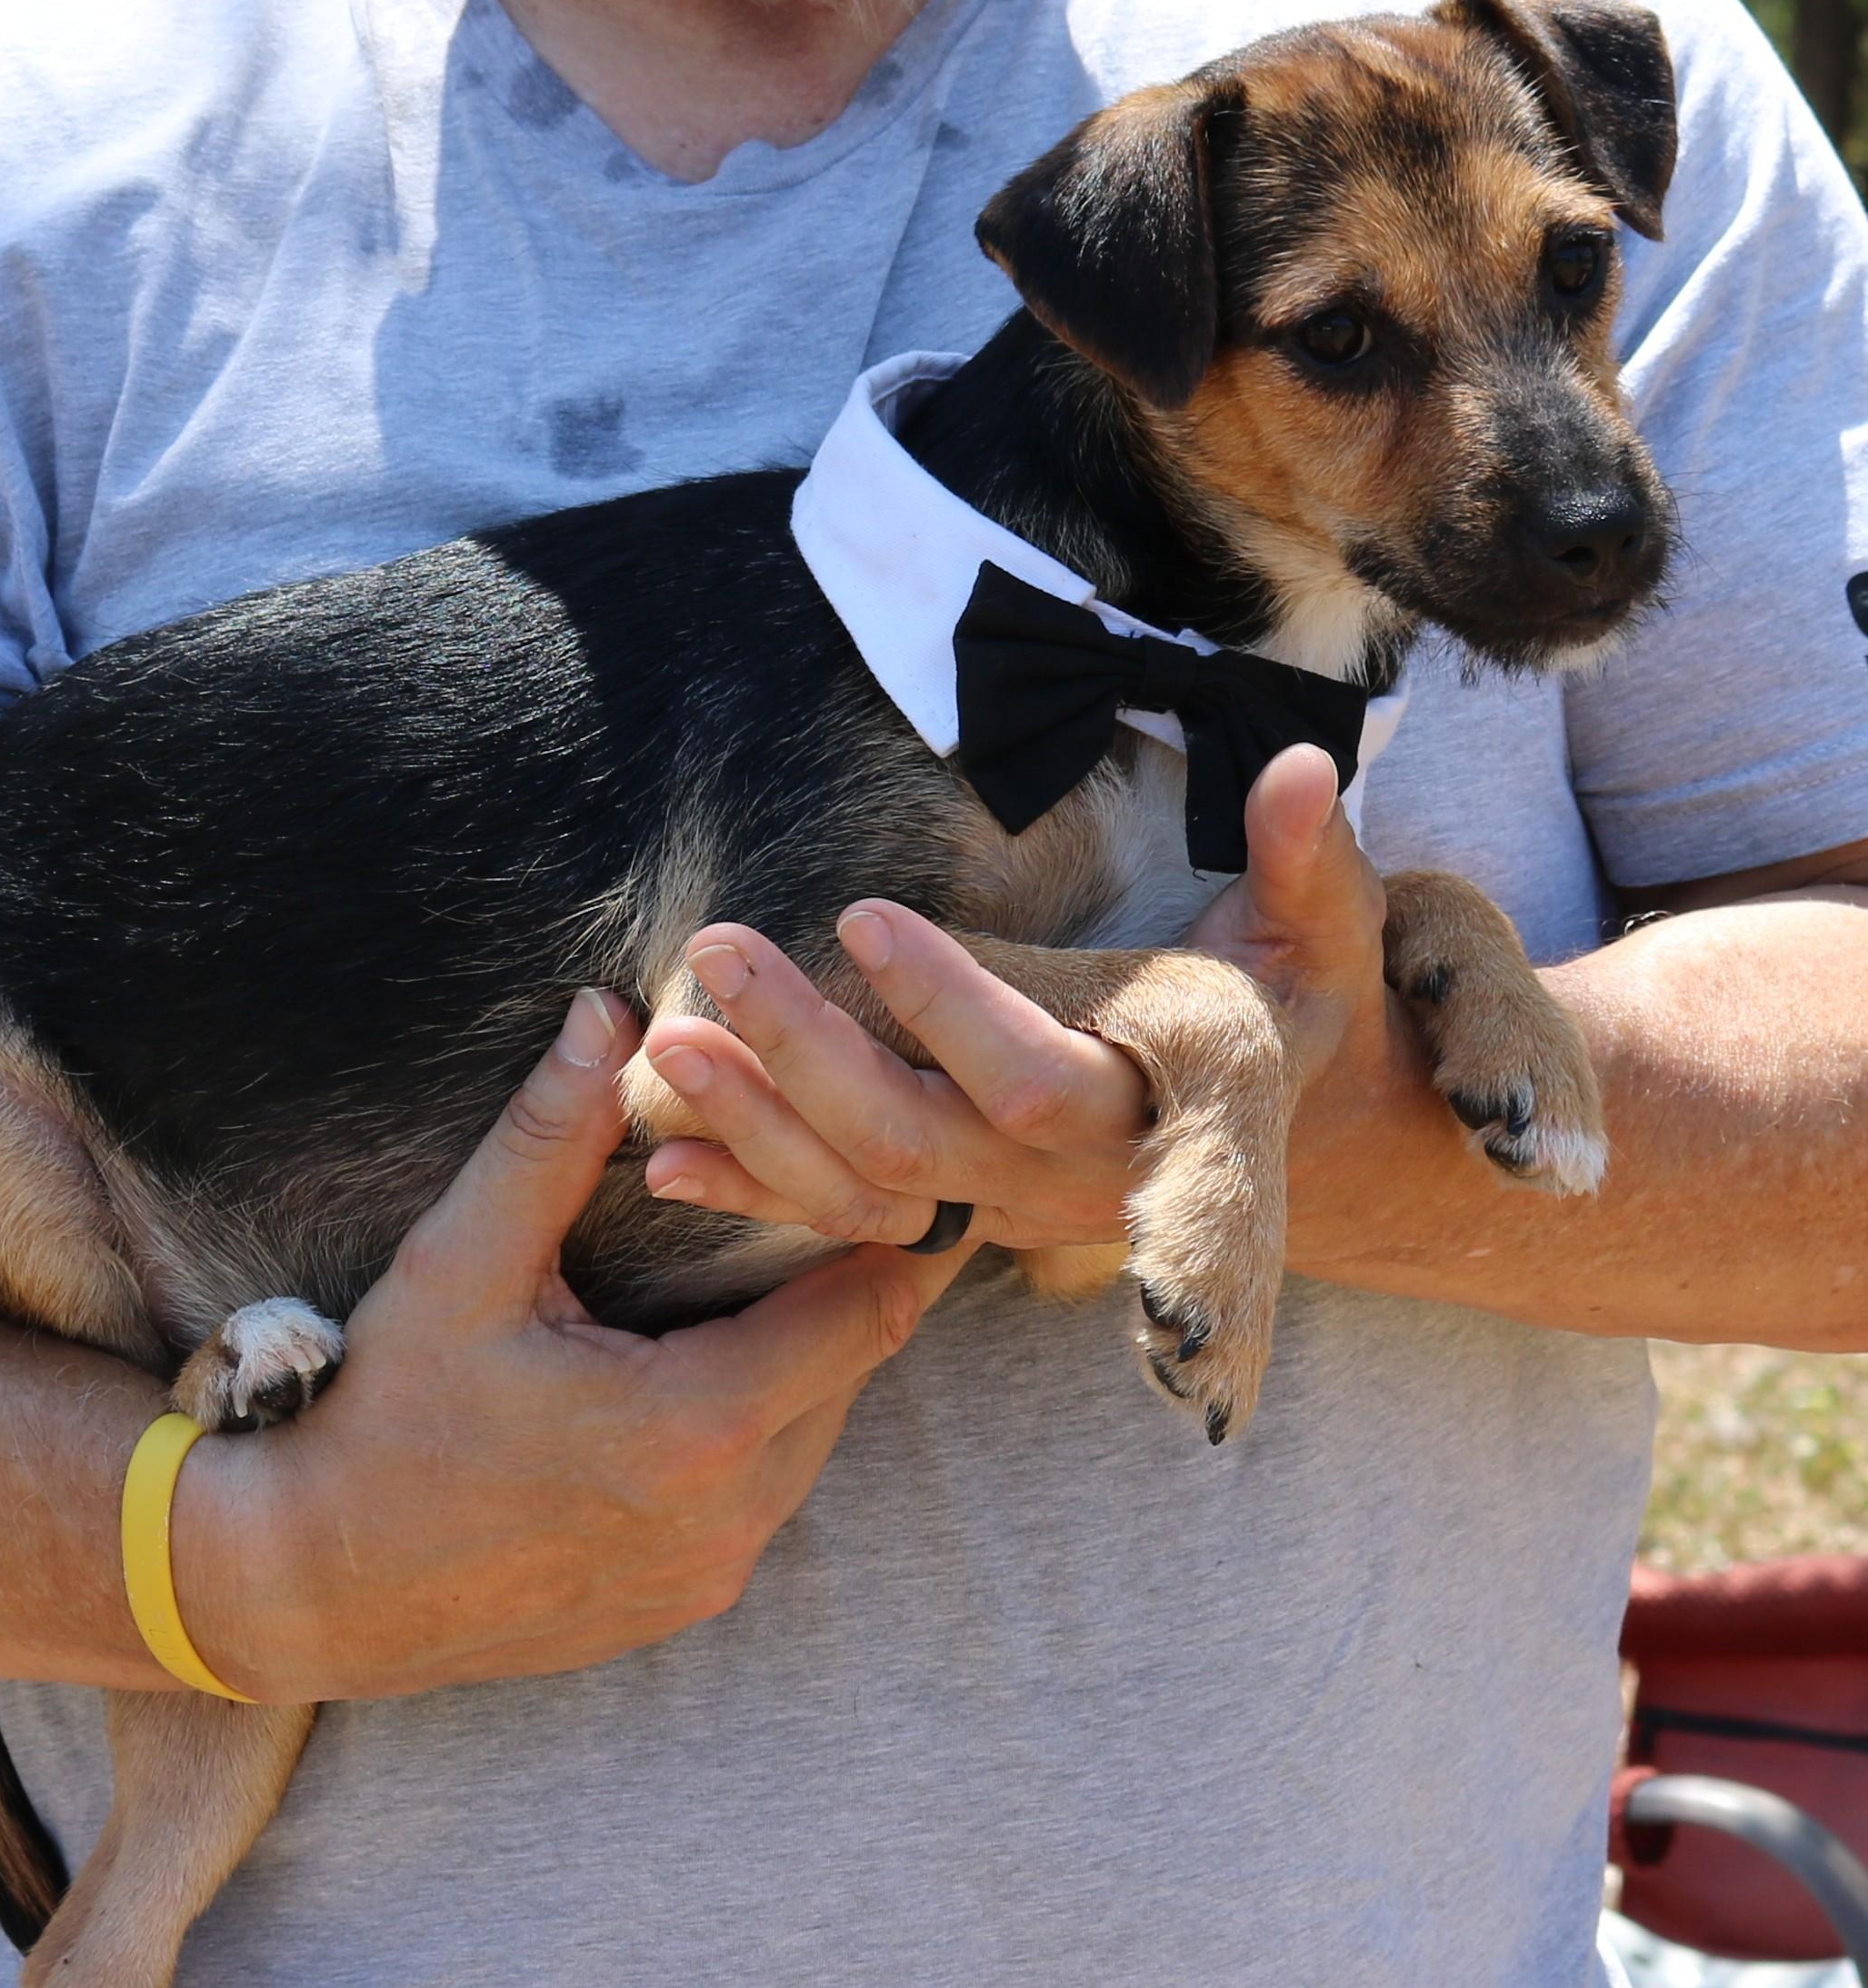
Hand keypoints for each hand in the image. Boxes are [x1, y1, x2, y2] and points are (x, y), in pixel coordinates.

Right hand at [174, 989, 972, 1703]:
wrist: (311, 1591)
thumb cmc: (381, 1420)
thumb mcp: (458, 1265)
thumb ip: (548, 1138)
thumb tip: (607, 1011)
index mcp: (693, 1424)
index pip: (872, 1306)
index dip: (877, 1226)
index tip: (857, 1163)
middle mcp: (730, 1514)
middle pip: (857, 1367)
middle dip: (838, 1281)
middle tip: (802, 1200)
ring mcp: (712, 1572)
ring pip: (816, 1434)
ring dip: (795, 1358)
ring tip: (738, 1279)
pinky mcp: (687, 1603)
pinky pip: (765, 1496)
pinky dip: (752, 1431)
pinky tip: (681, 1374)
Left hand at [637, 747, 1391, 1250]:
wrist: (1285, 1125)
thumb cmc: (1293, 999)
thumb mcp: (1328, 929)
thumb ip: (1306, 859)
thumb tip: (1305, 766)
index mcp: (1160, 1096)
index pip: (1035, 1071)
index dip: (947, 1006)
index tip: (858, 910)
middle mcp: (1075, 1169)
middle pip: (918, 1135)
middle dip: (805, 1051)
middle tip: (714, 950)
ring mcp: (1012, 1205)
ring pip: (866, 1189)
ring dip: (755, 1125)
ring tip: (661, 1045)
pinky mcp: (968, 1216)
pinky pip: (847, 1221)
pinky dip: (754, 1193)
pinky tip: (660, 1159)